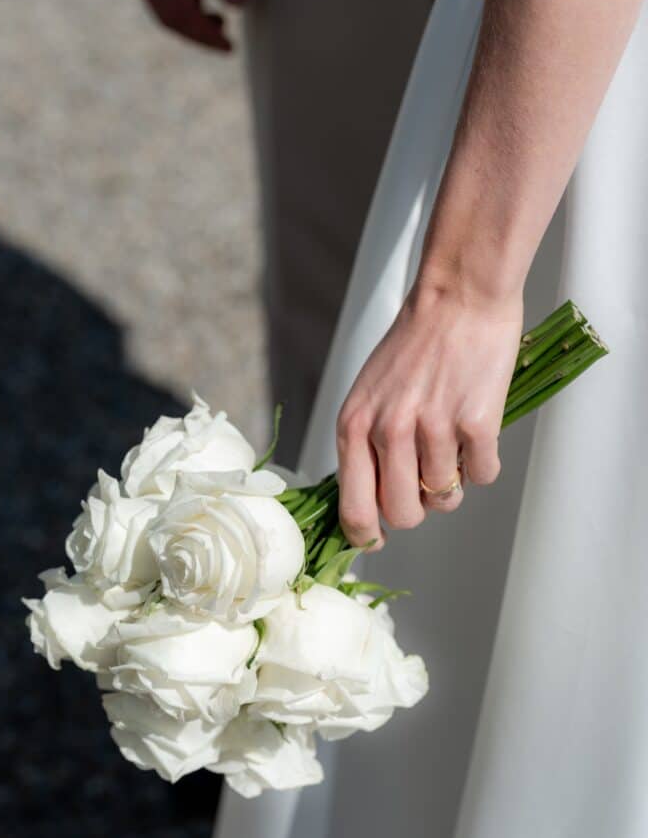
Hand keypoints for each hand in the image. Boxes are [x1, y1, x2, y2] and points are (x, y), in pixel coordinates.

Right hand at [116, 0, 243, 51]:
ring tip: (218, 18)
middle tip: (227, 40)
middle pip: (166, 16)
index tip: (230, 48)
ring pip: (155, 3)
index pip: (181, 15)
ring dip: (186, 19)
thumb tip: (238, 6)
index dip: (206, 37)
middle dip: (197, 35)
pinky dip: (172, 1)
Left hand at [336, 271, 523, 546]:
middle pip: (403, 515)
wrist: (458, 297)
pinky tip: (477, 429)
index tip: (376, 540)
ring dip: (453, 481)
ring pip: (445, 499)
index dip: (365, 536)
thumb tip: (372, 502)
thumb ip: (365, 445)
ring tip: (453, 443)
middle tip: (425, 482)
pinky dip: (484, 461)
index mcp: (354, 425)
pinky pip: (482, 475)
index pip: (353, 508)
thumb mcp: (368, 394)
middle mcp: (388, 430)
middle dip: (417, 509)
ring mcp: (433, 428)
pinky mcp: (476, 423)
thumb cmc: (414, 345)